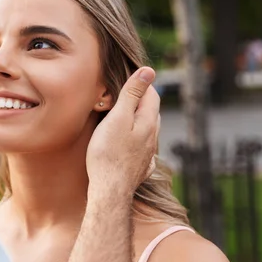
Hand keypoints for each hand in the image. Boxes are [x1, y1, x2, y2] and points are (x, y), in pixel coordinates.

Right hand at [87, 67, 159, 197]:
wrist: (110, 189)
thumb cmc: (108, 153)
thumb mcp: (118, 118)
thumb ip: (132, 94)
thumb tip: (148, 71)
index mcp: (148, 121)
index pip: (152, 95)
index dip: (142, 84)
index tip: (127, 79)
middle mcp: (152, 137)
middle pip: (151, 112)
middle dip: (140, 101)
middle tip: (123, 95)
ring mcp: (147, 154)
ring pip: (148, 131)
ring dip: (139, 120)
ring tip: (124, 116)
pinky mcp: (140, 168)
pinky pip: (143, 149)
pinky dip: (137, 141)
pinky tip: (131, 145)